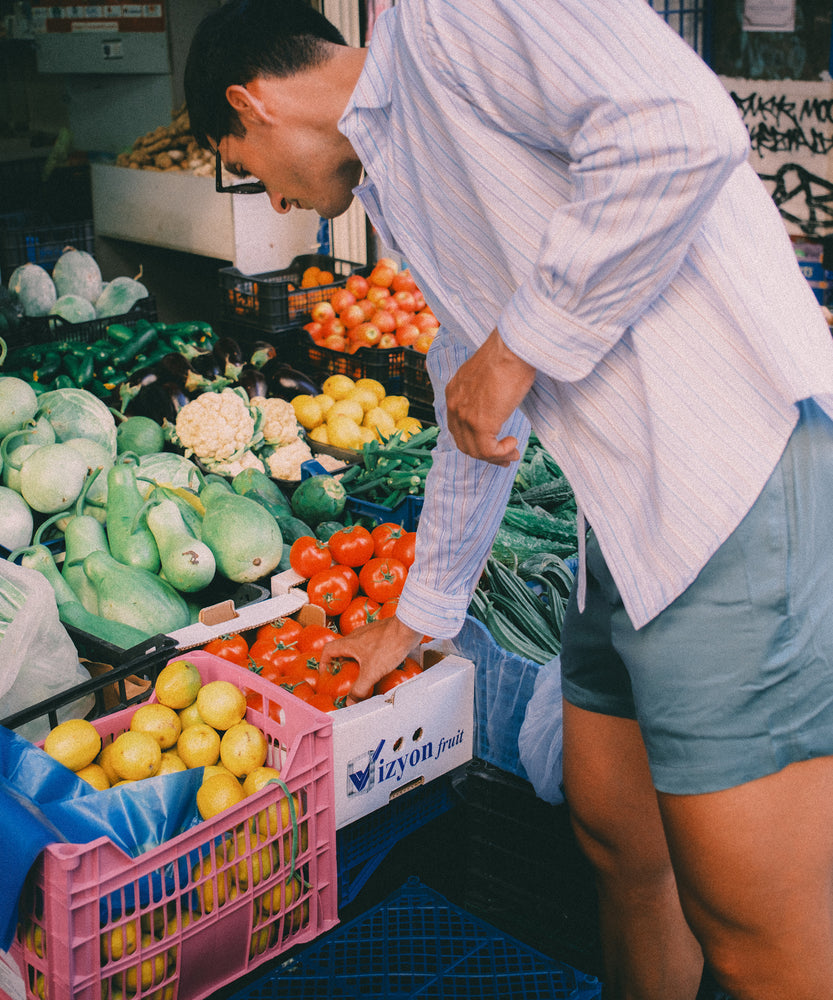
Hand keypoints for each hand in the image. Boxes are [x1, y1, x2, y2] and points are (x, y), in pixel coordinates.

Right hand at [319, 616, 421, 701]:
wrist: (408, 627)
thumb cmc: (389, 645)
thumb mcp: (372, 672)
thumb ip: (360, 689)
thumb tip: (350, 702)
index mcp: (349, 643)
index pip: (328, 650)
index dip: (323, 662)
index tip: (326, 674)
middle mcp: (357, 636)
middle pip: (341, 649)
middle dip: (340, 664)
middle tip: (344, 677)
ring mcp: (369, 633)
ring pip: (355, 647)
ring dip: (355, 660)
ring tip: (361, 673)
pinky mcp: (381, 633)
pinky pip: (368, 645)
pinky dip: (367, 656)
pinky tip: (377, 664)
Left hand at [445, 329, 535, 464]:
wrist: (512, 349)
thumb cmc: (507, 355)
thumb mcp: (487, 375)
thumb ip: (484, 392)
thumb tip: (496, 404)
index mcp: (454, 392)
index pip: (458, 428)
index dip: (475, 441)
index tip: (493, 445)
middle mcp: (454, 405)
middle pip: (464, 443)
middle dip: (485, 455)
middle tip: (505, 457)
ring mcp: (465, 416)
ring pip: (475, 451)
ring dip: (496, 457)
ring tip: (513, 452)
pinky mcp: (480, 424)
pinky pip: (488, 451)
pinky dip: (502, 453)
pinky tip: (514, 443)